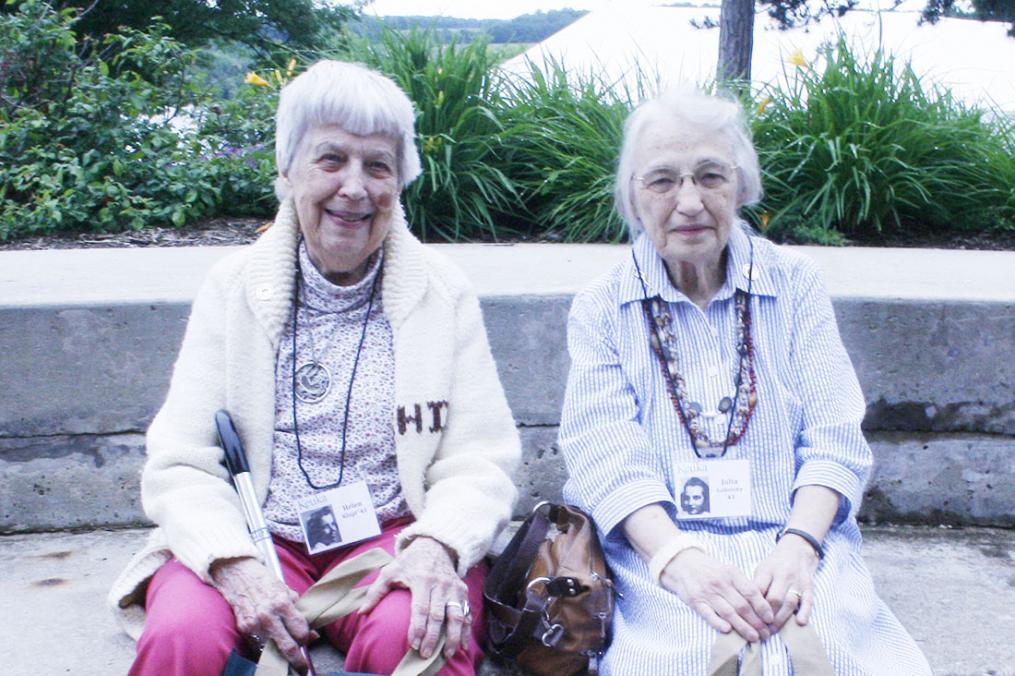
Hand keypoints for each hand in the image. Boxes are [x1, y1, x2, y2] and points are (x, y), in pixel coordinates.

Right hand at [210, 557, 315, 672]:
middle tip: (302, 668)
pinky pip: (259, 646)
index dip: (306, 639)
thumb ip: (299, 613)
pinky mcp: (243, 628)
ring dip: (281, 659)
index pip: (300, 631)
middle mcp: (268, 616)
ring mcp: (254, 624)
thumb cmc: (265, 582)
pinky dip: (267, 652)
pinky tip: (272, 654)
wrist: (238, 574)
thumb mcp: (287, 592)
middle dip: (297, 661)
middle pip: (287, 647)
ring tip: (288, 664)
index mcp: (282, 603)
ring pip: (272, 651)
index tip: (307, 642)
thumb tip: (313, 635)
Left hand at [359, 537, 469, 660]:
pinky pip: (466, 612)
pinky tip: (462, 645)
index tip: (413, 644)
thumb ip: (376, 591)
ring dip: (453, 637)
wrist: (434, 545)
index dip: (417, 627)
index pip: (421, 608)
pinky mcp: (462, 590)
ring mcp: (453, 588)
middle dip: (432, 637)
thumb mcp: (390, 570)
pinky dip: (465, 630)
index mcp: (421, 579)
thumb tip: (362, 612)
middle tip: (425, 655)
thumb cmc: (409, 562)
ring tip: (446, 654)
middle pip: (438, 615)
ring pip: (456, 615)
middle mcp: (440, 584)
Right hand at [661, 548, 774, 642]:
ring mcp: (707, 592)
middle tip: (766, 633)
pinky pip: (708, 614)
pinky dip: (718, 623)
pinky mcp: (695, 601)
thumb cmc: (711, 570)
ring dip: (743, 627)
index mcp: (731, 573)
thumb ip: (743, 585)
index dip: (762, 607)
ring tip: (754, 637)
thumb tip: (762, 605)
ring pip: (728, 613)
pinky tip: (728, 631)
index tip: (771, 618)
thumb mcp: (728, 570)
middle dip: (756, 622)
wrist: (683, 563)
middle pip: (742, 606)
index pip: (751, 592)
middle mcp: (720, 583)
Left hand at [753, 535, 819, 630]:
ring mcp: (797, 581)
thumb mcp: (761, 569)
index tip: (747, 621)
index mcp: (767, 570)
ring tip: (773, 631)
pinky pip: (808, 600)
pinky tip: (800, 622)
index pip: (758, 591)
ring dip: (781, 619)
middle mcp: (782, 575)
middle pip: (774, 599)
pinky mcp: (809, 586)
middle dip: (766, 617)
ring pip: (789, 602)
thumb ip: (756, 586)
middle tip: (760, 631)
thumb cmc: (775, 563)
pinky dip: (805, 611)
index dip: (752, 607)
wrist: (797, 548)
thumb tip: (747, 607)